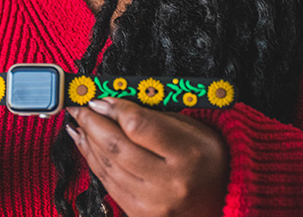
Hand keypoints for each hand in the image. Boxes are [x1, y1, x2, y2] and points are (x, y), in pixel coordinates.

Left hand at [66, 98, 227, 216]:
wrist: (224, 199)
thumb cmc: (207, 158)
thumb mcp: (191, 127)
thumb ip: (152, 115)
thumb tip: (111, 103)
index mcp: (188, 154)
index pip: (138, 125)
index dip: (113, 108)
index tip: (99, 97)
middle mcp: (170, 182)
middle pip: (116, 146)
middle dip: (91, 121)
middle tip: (78, 105)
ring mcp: (153, 204)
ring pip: (107, 165)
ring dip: (87, 140)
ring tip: (78, 121)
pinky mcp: (140, 215)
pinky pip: (108, 183)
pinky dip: (93, 160)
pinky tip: (85, 143)